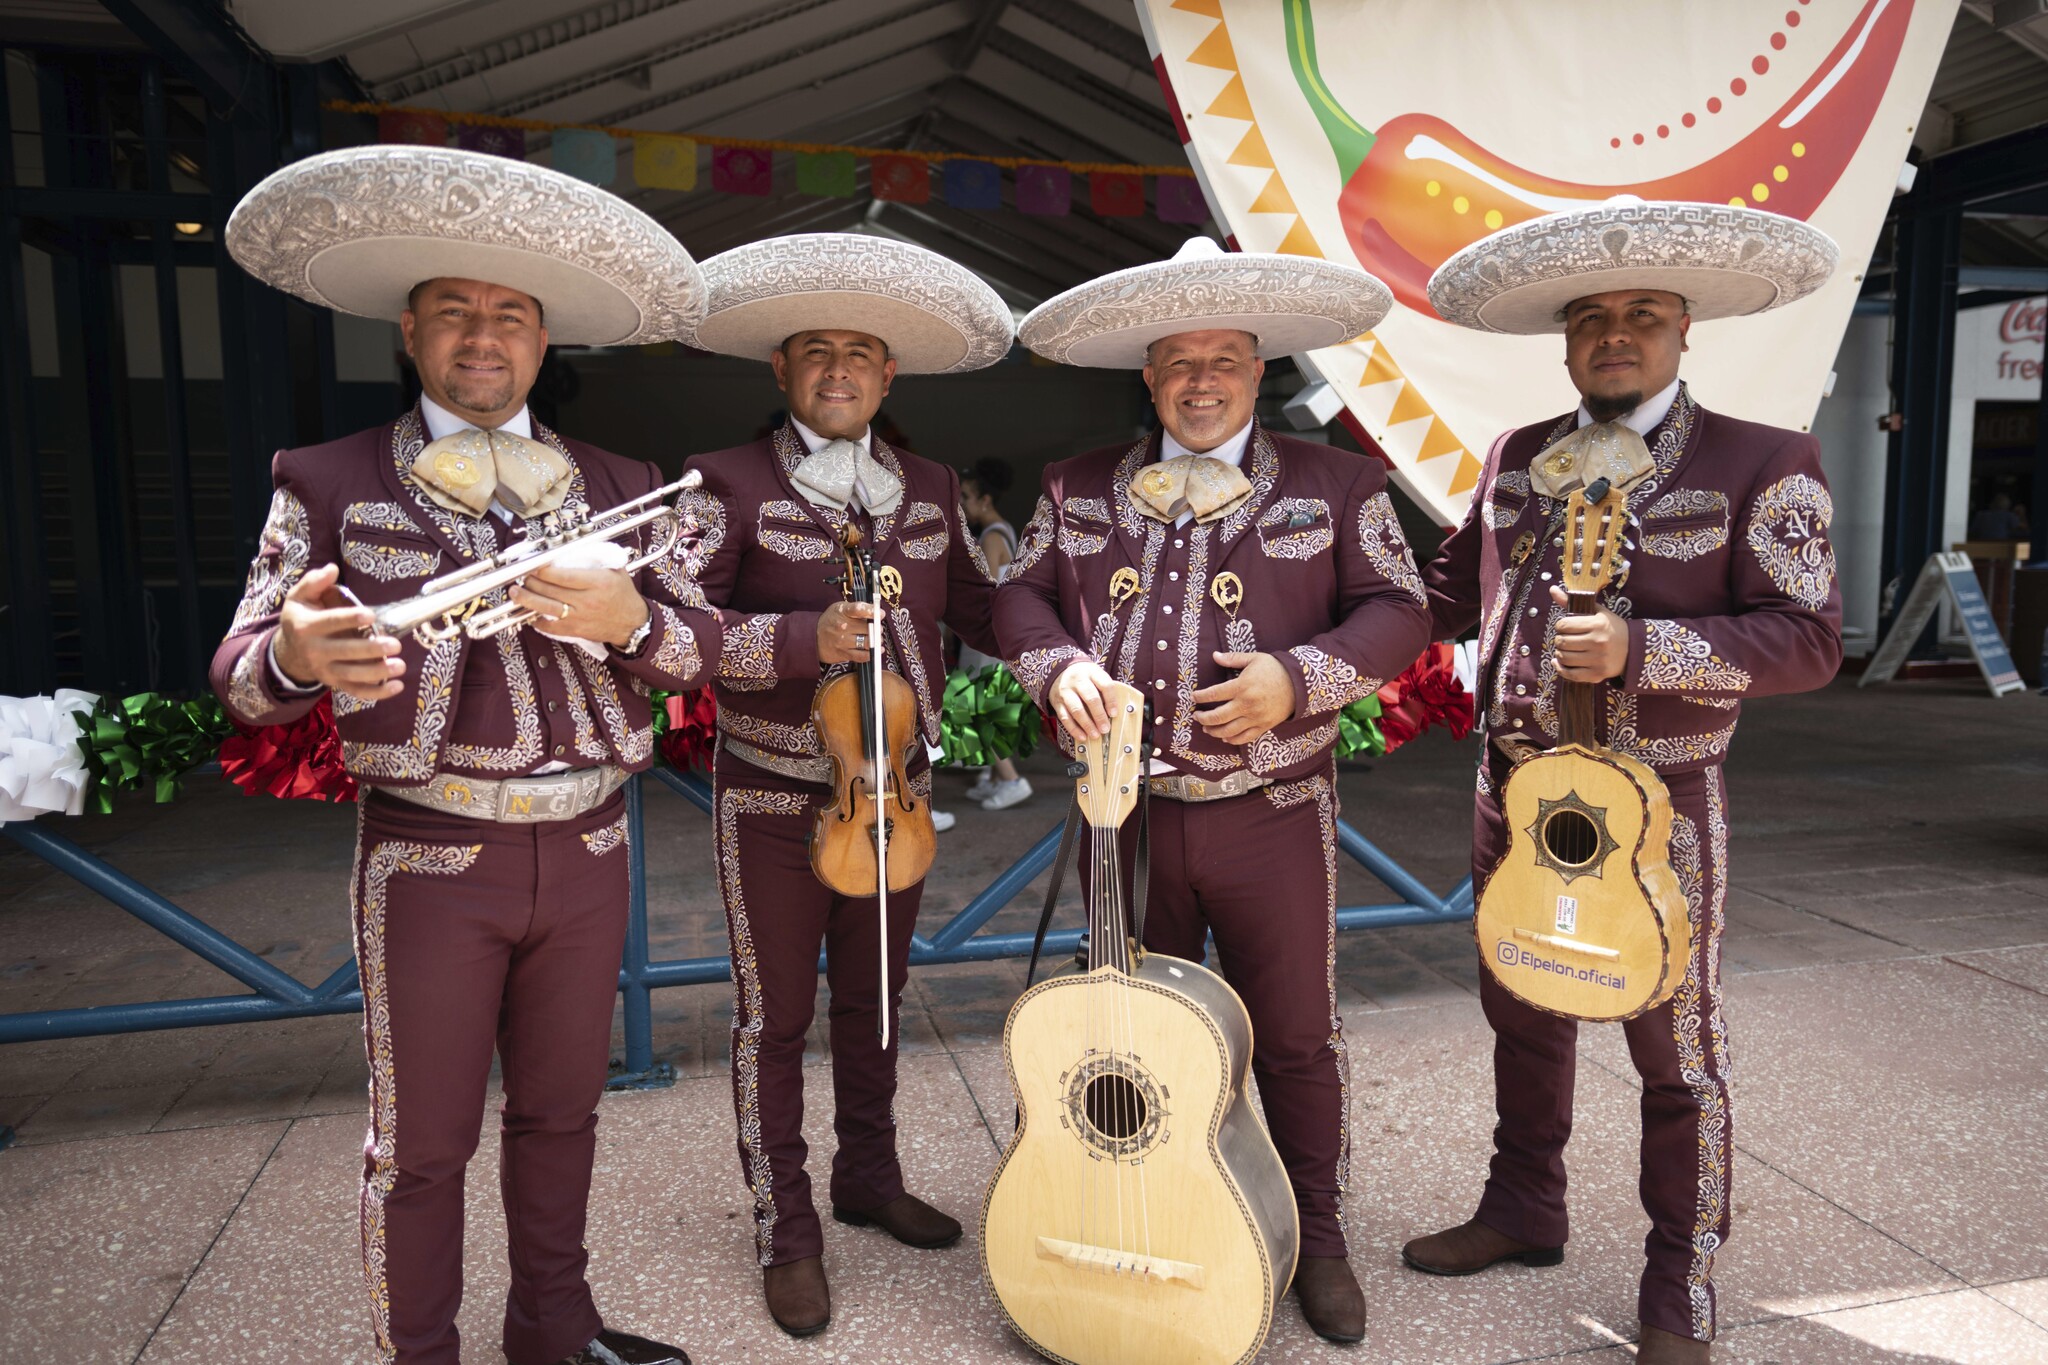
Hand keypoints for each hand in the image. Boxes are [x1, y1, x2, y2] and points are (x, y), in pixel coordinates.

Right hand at [273, 563, 404, 700]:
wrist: (289, 651)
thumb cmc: (301, 617)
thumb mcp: (299, 597)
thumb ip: (314, 581)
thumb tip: (332, 569)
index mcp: (307, 626)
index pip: (330, 622)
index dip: (349, 619)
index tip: (370, 615)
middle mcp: (315, 650)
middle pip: (345, 652)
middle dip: (370, 650)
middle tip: (395, 644)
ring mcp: (325, 670)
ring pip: (352, 675)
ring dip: (377, 672)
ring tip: (400, 666)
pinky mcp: (335, 683)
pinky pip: (356, 691)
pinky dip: (376, 692)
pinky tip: (397, 686)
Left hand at [513, 565, 649, 647]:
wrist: (632, 623)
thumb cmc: (623, 594)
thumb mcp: (616, 570)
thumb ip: (598, 557)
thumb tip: (574, 546)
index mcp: (598, 582)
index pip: (563, 576)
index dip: (544, 570)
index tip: (534, 565)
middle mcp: (587, 600)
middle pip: (550, 590)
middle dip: (532, 581)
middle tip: (523, 575)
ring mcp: (580, 617)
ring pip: (546, 608)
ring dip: (527, 599)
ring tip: (515, 592)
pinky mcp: (576, 630)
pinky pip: (551, 627)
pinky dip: (537, 621)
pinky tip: (529, 613)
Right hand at [817, 600, 881, 663]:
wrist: (813, 636)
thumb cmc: (831, 621)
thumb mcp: (840, 608)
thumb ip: (857, 608)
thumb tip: (877, 611)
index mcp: (843, 611)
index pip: (858, 609)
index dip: (872, 611)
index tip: (881, 614)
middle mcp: (842, 626)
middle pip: (868, 628)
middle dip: (877, 629)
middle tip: (878, 629)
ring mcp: (842, 641)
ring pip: (867, 642)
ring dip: (876, 641)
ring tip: (877, 639)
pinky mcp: (843, 653)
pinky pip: (862, 656)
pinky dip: (872, 653)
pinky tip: (876, 650)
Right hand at [1051, 658, 1117, 739]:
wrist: (1059, 671)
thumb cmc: (1084, 678)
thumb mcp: (1095, 676)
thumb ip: (1104, 690)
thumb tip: (1114, 713)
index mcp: (1092, 672)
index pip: (1105, 685)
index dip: (1111, 701)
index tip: (1114, 714)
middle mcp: (1078, 680)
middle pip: (1090, 698)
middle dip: (1099, 715)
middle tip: (1105, 729)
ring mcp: (1066, 691)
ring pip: (1076, 709)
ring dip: (1087, 724)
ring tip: (1095, 735)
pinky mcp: (1057, 702)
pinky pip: (1065, 717)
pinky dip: (1074, 729)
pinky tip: (1082, 736)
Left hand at [1192, 651, 1295, 744]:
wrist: (1299, 684)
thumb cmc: (1274, 669)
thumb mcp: (1254, 659)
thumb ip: (1233, 659)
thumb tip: (1214, 656)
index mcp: (1242, 686)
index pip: (1214, 694)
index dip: (1200, 697)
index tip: (1194, 697)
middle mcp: (1246, 704)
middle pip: (1217, 716)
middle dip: (1203, 718)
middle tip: (1197, 716)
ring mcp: (1255, 717)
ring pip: (1228, 731)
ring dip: (1214, 731)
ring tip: (1206, 729)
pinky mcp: (1263, 726)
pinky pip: (1245, 738)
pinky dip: (1232, 740)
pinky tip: (1224, 737)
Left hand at [1550, 585, 1628, 681]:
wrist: (1634, 649)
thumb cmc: (1612, 628)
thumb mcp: (1596, 612)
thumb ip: (1572, 602)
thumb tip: (1552, 589)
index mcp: (1597, 624)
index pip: (1563, 625)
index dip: (1560, 626)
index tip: (1566, 627)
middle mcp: (1597, 642)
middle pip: (1561, 642)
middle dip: (1560, 639)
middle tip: (1565, 639)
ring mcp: (1597, 660)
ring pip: (1564, 658)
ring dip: (1560, 653)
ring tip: (1565, 649)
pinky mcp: (1597, 674)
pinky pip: (1570, 674)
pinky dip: (1560, 669)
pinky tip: (1559, 663)